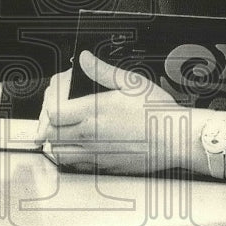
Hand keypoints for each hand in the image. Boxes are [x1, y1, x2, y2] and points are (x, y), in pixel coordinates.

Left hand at [40, 50, 182, 174]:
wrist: (174, 139)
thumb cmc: (157, 113)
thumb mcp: (131, 82)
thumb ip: (102, 70)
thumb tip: (85, 59)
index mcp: (93, 112)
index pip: (53, 110)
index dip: (52, 99)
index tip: (62, 92)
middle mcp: (90, 135)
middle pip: (51, 131)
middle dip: (51, 118)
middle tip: (61, 108)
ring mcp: (95, 153)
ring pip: (58, 151)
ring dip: (57, 138)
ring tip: (67, 127)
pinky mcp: (102, 166)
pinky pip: (74, 164)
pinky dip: (70, 154)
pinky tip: (80, 144)